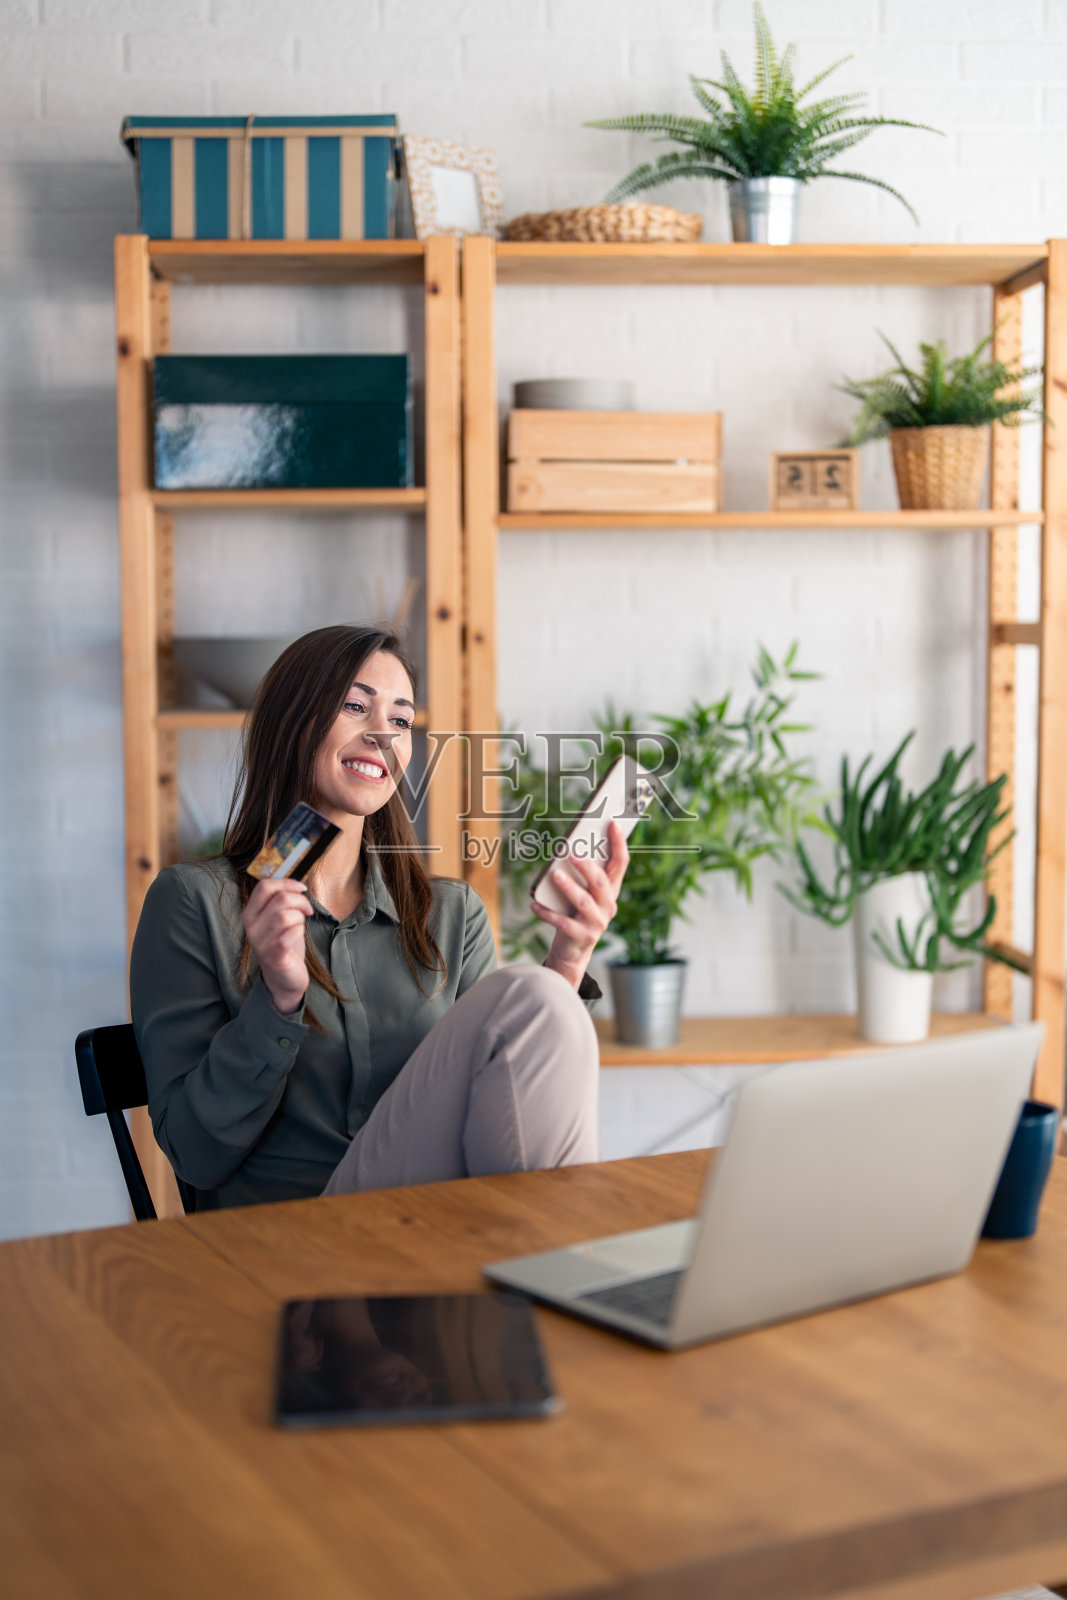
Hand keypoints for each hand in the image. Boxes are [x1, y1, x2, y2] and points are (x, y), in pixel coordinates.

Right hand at [242, 876, 313, 1014]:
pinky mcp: (273, 956)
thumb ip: (282, 901)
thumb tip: (297, 885)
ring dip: (301, 917)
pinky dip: (300, 931)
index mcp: (250, 914)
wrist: (284, 978)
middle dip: (300, 901)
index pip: (264, 887)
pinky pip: (290, 934)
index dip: (287, 883)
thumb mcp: (279, 918)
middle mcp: (251, 927)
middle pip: (281, 899)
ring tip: (302, 925)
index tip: (301, 889)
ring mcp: (260, 943)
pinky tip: (298, 936)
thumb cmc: (284, 944)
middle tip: (307, 910)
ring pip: (287, 915)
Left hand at [533, 820, 629, 989]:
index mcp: (611, 890)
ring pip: (584, 901)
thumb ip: (582, 873)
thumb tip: (569, 846)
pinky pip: (563, 923)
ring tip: (555, 875)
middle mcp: (608, 905)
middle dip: (586, 866)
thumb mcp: (583, 892)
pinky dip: (547, 913)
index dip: (619, 843)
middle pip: (601, 882)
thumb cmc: (575, 914)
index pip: (620, 863)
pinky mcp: (582, 937)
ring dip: (569, 887)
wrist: (572, 952)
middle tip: (571, 852)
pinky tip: (534, 904)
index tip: (614, 823)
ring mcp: (597, 923)